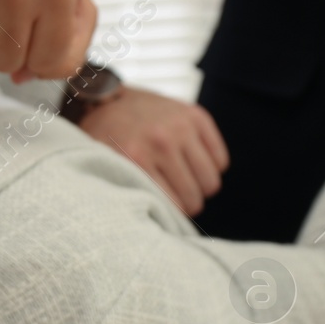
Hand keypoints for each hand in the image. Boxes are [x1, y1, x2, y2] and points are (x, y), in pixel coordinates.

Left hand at [77, 86, 229, 215]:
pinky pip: (220, 159)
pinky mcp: (196, 116)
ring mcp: (181, 126)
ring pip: (211, 181)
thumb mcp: (104, 166)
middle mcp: (161, 141)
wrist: (106, 97)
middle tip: (177, 199)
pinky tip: (194, 165)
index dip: (171, 215)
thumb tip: (152, 226)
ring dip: (201, 188)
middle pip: (194, 197)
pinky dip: (212, 167)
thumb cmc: (105, 139)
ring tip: (186, 184)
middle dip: (188, 204)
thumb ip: (125, 191)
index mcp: (136, 158)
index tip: (166, 214)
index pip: (172, 206)